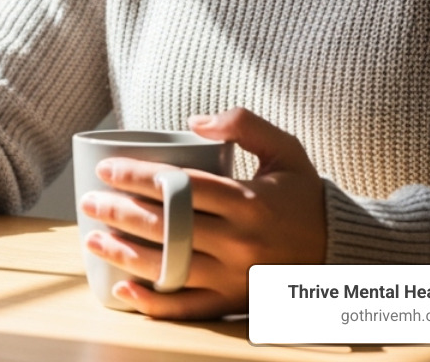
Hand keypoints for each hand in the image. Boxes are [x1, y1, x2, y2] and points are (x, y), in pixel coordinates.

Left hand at [78, 107, 326, 318]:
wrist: (340, 250)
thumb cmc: (302, 194)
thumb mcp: (286, 149)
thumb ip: (244, 123)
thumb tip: (193, 121)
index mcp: (251, 203)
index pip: (183, 189)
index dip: (140, 178)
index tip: (108, 170)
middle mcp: (242, 244)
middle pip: (170, 228)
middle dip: (121, 214)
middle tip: (89, 203)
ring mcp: (237, 278)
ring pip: (172, 268)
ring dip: (125, 255)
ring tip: (93, 239)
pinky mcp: (235, 303)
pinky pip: (189, 308)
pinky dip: (154, 303)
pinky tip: (122, 290)